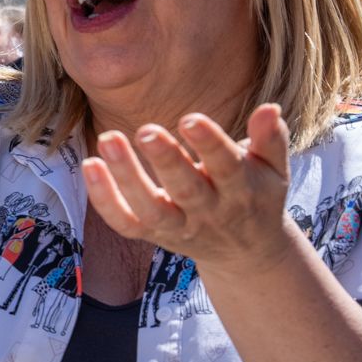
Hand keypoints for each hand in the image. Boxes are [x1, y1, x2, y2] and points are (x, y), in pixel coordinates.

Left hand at [84, 104, 294, 273]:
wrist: (246, 253)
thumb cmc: (256, 195)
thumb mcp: (273, 169)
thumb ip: (270, 139)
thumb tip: (269, 108)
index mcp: (241, 191)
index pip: (226, 167)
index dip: (209, 144)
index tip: (190, 118)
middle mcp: (209, 212)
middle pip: (186, 190)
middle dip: (166, 161)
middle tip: (146, 130)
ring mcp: (178, 227)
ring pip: (149, 208)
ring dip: (126, 176)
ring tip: (107, 139)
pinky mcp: (152, 235)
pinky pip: (124, 223)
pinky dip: (104, 199)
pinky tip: (88, 165)